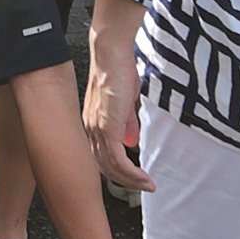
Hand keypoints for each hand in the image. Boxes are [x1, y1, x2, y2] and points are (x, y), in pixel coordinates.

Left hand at [84, 28, 146, 190]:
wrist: (111, 51)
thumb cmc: (117, 69)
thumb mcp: (125, 102)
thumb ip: (127, 123)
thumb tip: (131, 141)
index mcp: (92, 123)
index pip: (100, 157)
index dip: (117, 171)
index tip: (134, 178)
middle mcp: (90, 129)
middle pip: (104, 168)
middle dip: (125, 182)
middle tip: (144, 187)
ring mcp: (97, 129)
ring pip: (111, 168)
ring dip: (132, 181)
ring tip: (149, 185)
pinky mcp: (108, 127)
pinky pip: (118, 160)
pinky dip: (132, 173)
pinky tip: (144, 178)